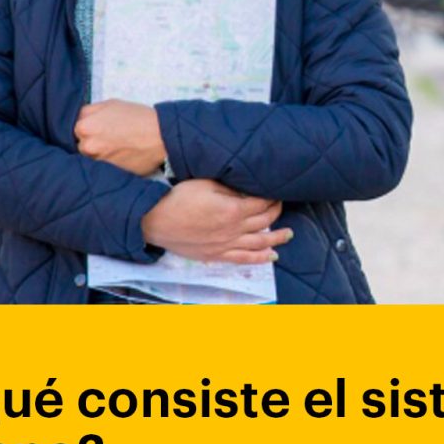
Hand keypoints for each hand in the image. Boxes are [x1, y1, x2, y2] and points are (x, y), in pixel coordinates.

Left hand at [75, 99, 166, 175]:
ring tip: (117, 148)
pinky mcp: (109, 174)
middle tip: (109, 138)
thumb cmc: (138, 117)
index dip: (87, 128)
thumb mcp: (111, 104)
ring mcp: (98, 162)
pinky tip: (121, 156)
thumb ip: (89, 112)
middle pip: (81, 146)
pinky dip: (110, 164)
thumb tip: (79, 120)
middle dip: (92, 142)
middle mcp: (87, 146)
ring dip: (100, 155)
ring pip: (91, 159)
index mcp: (84, 127)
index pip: (75, 129)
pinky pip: (103, 169)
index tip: (98, 129)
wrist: (161, 136)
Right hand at [141, 180, 291, 263]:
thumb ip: (230, 188)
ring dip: (276, 238)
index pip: (261, 203)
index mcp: (233, 210)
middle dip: (276, 213)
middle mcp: (233, 230)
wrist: (154, 220)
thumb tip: (248, 189)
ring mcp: (225, 245)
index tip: (277, 192)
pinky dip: (259, 258)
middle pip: (263, 222)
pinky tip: (271, 256)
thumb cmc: (178, 198)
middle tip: (282, 206)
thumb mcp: (206, 183)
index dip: (272, 197)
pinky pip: (243, 259)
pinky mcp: (215, 255)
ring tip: (288, 235)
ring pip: (259, 243)